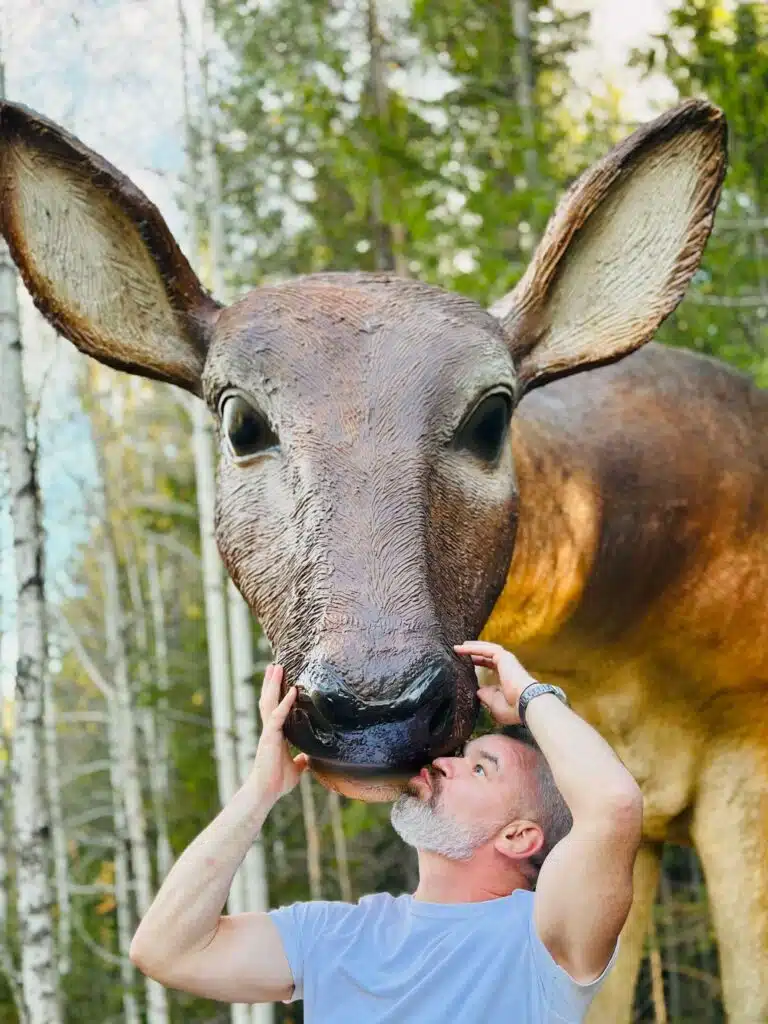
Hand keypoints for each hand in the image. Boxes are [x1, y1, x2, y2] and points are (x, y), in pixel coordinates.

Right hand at [251, 664, 309, 801]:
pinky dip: (285, 702)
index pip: (275, 708)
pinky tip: (292, 690)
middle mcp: (270, 730)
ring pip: (269, 702)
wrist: (265, 792)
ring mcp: (268, 732)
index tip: (280, 679)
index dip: (276, 694)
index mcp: (275, 735)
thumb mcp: (296, 768)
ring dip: (273, 684)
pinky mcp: (269, 736)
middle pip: (269, 700)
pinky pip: (278, 715)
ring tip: (276, 667)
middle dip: (271, 683)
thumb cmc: (277, 782)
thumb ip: (301, 760)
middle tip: (274, 665)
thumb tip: (308, 758)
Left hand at [453, 640, 535, 724]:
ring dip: (471, 647)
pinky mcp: (503, 656)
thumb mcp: (494, 704)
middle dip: (474, 653)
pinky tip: (460, 648)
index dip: (478, 664)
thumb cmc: (512, 708)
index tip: (465, 665)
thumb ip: (485, 696)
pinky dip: (472, 648)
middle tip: (460, 652)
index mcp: (505, 678)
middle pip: (487, 656)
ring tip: (457, 647)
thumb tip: (478, 691)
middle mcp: (506, 667)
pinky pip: (484, 650)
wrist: (525, 703)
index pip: (490, 666)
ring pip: (485, 650)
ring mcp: (506, 660)